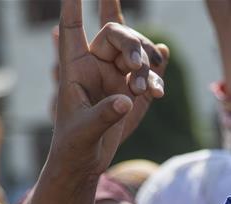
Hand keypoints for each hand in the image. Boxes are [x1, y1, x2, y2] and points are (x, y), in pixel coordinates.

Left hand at [50, 0, 164, 177]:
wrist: (86, 162)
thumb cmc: (73, 144)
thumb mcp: (83, 132)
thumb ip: (104, 115)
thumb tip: (126, 100)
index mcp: (74, 67)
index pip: (72, 28)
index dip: (74, 6)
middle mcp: (95, 65)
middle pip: (115, 34)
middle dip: (132, 44)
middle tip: (140, 64)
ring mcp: (116, 77)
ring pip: (137, 53)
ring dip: (147, 67)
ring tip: (147, 90)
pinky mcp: (133, 92)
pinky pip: (150, 76)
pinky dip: (156, 80)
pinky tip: (158, 92)